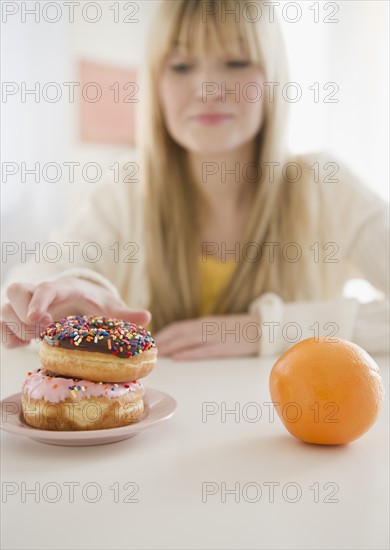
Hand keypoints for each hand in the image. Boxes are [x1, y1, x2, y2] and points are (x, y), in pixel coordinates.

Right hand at [0, 278, 150, 348]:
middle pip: (15, 291)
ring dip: (12, 326)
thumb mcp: (110, 308)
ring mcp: (26, 307)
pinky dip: (6, 336)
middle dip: (21, 312)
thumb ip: (125, 314)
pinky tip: (18, 345)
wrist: (82, 301)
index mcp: (63, 288)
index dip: (39, 302)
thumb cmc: (95, 303)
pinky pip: (2, 325)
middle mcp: (39, 294)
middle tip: (40, 332)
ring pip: (4, 309)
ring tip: (31, 340)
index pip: (46, 288)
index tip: (39, 319)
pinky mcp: (18, 321)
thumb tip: (146, 317)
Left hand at [154, 313, 259, 359]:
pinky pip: (203, 350)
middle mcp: (207, 327)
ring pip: (187, 340)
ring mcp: (215, 336)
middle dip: (161, 341)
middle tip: (145, 350)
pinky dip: (189, 353)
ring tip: (156, 354)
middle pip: (178, 333)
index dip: (162, 334)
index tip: (148, 341)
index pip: (177, 327)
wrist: (263, 328)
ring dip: (170, 347)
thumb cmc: (239, 330)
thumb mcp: (217, 327)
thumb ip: (201, 333)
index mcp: (204, 322)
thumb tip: (182, 343)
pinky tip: (177, 358)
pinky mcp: (225, 347)